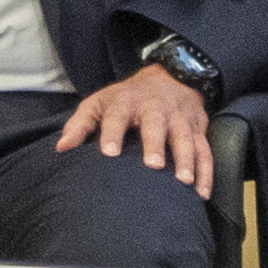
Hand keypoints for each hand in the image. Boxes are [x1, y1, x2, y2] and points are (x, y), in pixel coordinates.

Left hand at [56, 61, 214, 195]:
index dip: (112, 133)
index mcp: (127, 102)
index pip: (117, 116)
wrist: (172, 76)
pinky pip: (204, 150)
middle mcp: (156, 108)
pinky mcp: (198, 128)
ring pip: (185, 138)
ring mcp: (180, 118)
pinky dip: (206, 171)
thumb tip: (62, 149)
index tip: (109, 153)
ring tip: (184, 181)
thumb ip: (79, 125)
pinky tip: (202, 192)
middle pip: (157, 124)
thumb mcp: (99, 102)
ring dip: (186, 159)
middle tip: (154, 165)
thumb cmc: (127, 98)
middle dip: (156, 144)